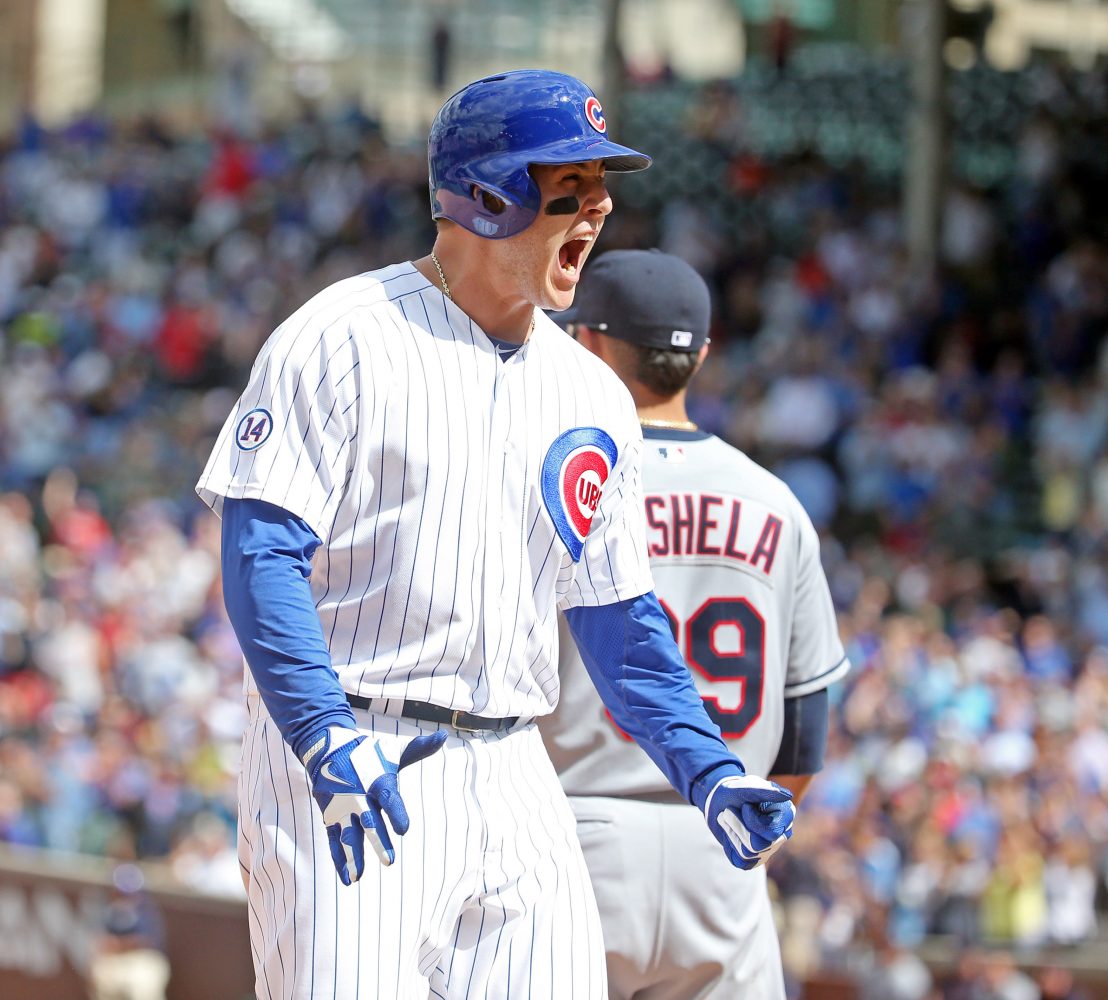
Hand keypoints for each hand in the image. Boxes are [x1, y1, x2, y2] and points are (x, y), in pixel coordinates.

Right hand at [300, 725, 447, 883]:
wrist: (328, 749)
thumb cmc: (369, 755)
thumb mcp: (393, 752)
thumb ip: (419, 749)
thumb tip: (444, 736)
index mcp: (378, 782)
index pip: (389, 798)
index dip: (396, 812)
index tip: (403, 829)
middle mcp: (359, 796)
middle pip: (370, 821)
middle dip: (378, 840)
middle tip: (389, 861)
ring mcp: (343, 808)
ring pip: (348, 835)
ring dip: (353, 855)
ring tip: (359, 877)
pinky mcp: (330, 816)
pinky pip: (334, 840)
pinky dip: (339, 859)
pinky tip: (348, 878)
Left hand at [703, 775, 794, 870]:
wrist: (719, 800)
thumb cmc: (737, 792)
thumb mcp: (747, 788)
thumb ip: (766, 791)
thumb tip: (787, 796)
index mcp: (785, 816)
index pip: (771, 833)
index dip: (752, 820)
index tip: (745, 806)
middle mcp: (781, 835)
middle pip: (757, 845)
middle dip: (738, 826)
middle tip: (729, 812)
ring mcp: (768, 849)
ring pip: (747, 853)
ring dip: (731, 832)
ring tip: (728, 819)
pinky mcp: (754, 859)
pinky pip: (740, 861)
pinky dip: (729, 845)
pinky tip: (730, 832)